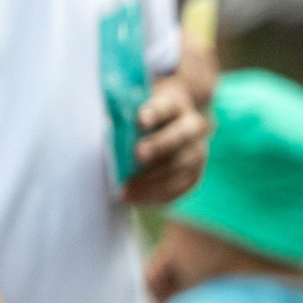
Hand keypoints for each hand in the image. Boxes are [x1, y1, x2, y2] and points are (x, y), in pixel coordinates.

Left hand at [124, 74, 211, 204]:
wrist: (172, 123)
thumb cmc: (144, 115)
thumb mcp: (136, 105)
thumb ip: (123, 115)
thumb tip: (104, 129)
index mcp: (176, 104)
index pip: (167, 107)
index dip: (155, 113)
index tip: (140, 120)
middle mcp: (193, 126)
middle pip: (180, 137)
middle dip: (159, 147)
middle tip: (138, 155)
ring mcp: (198, 152)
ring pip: (182, 167)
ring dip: (154, 180)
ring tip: (127, 190)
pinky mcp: (195, 173)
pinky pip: (181, 188)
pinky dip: (158, 195)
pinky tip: (136, 199)